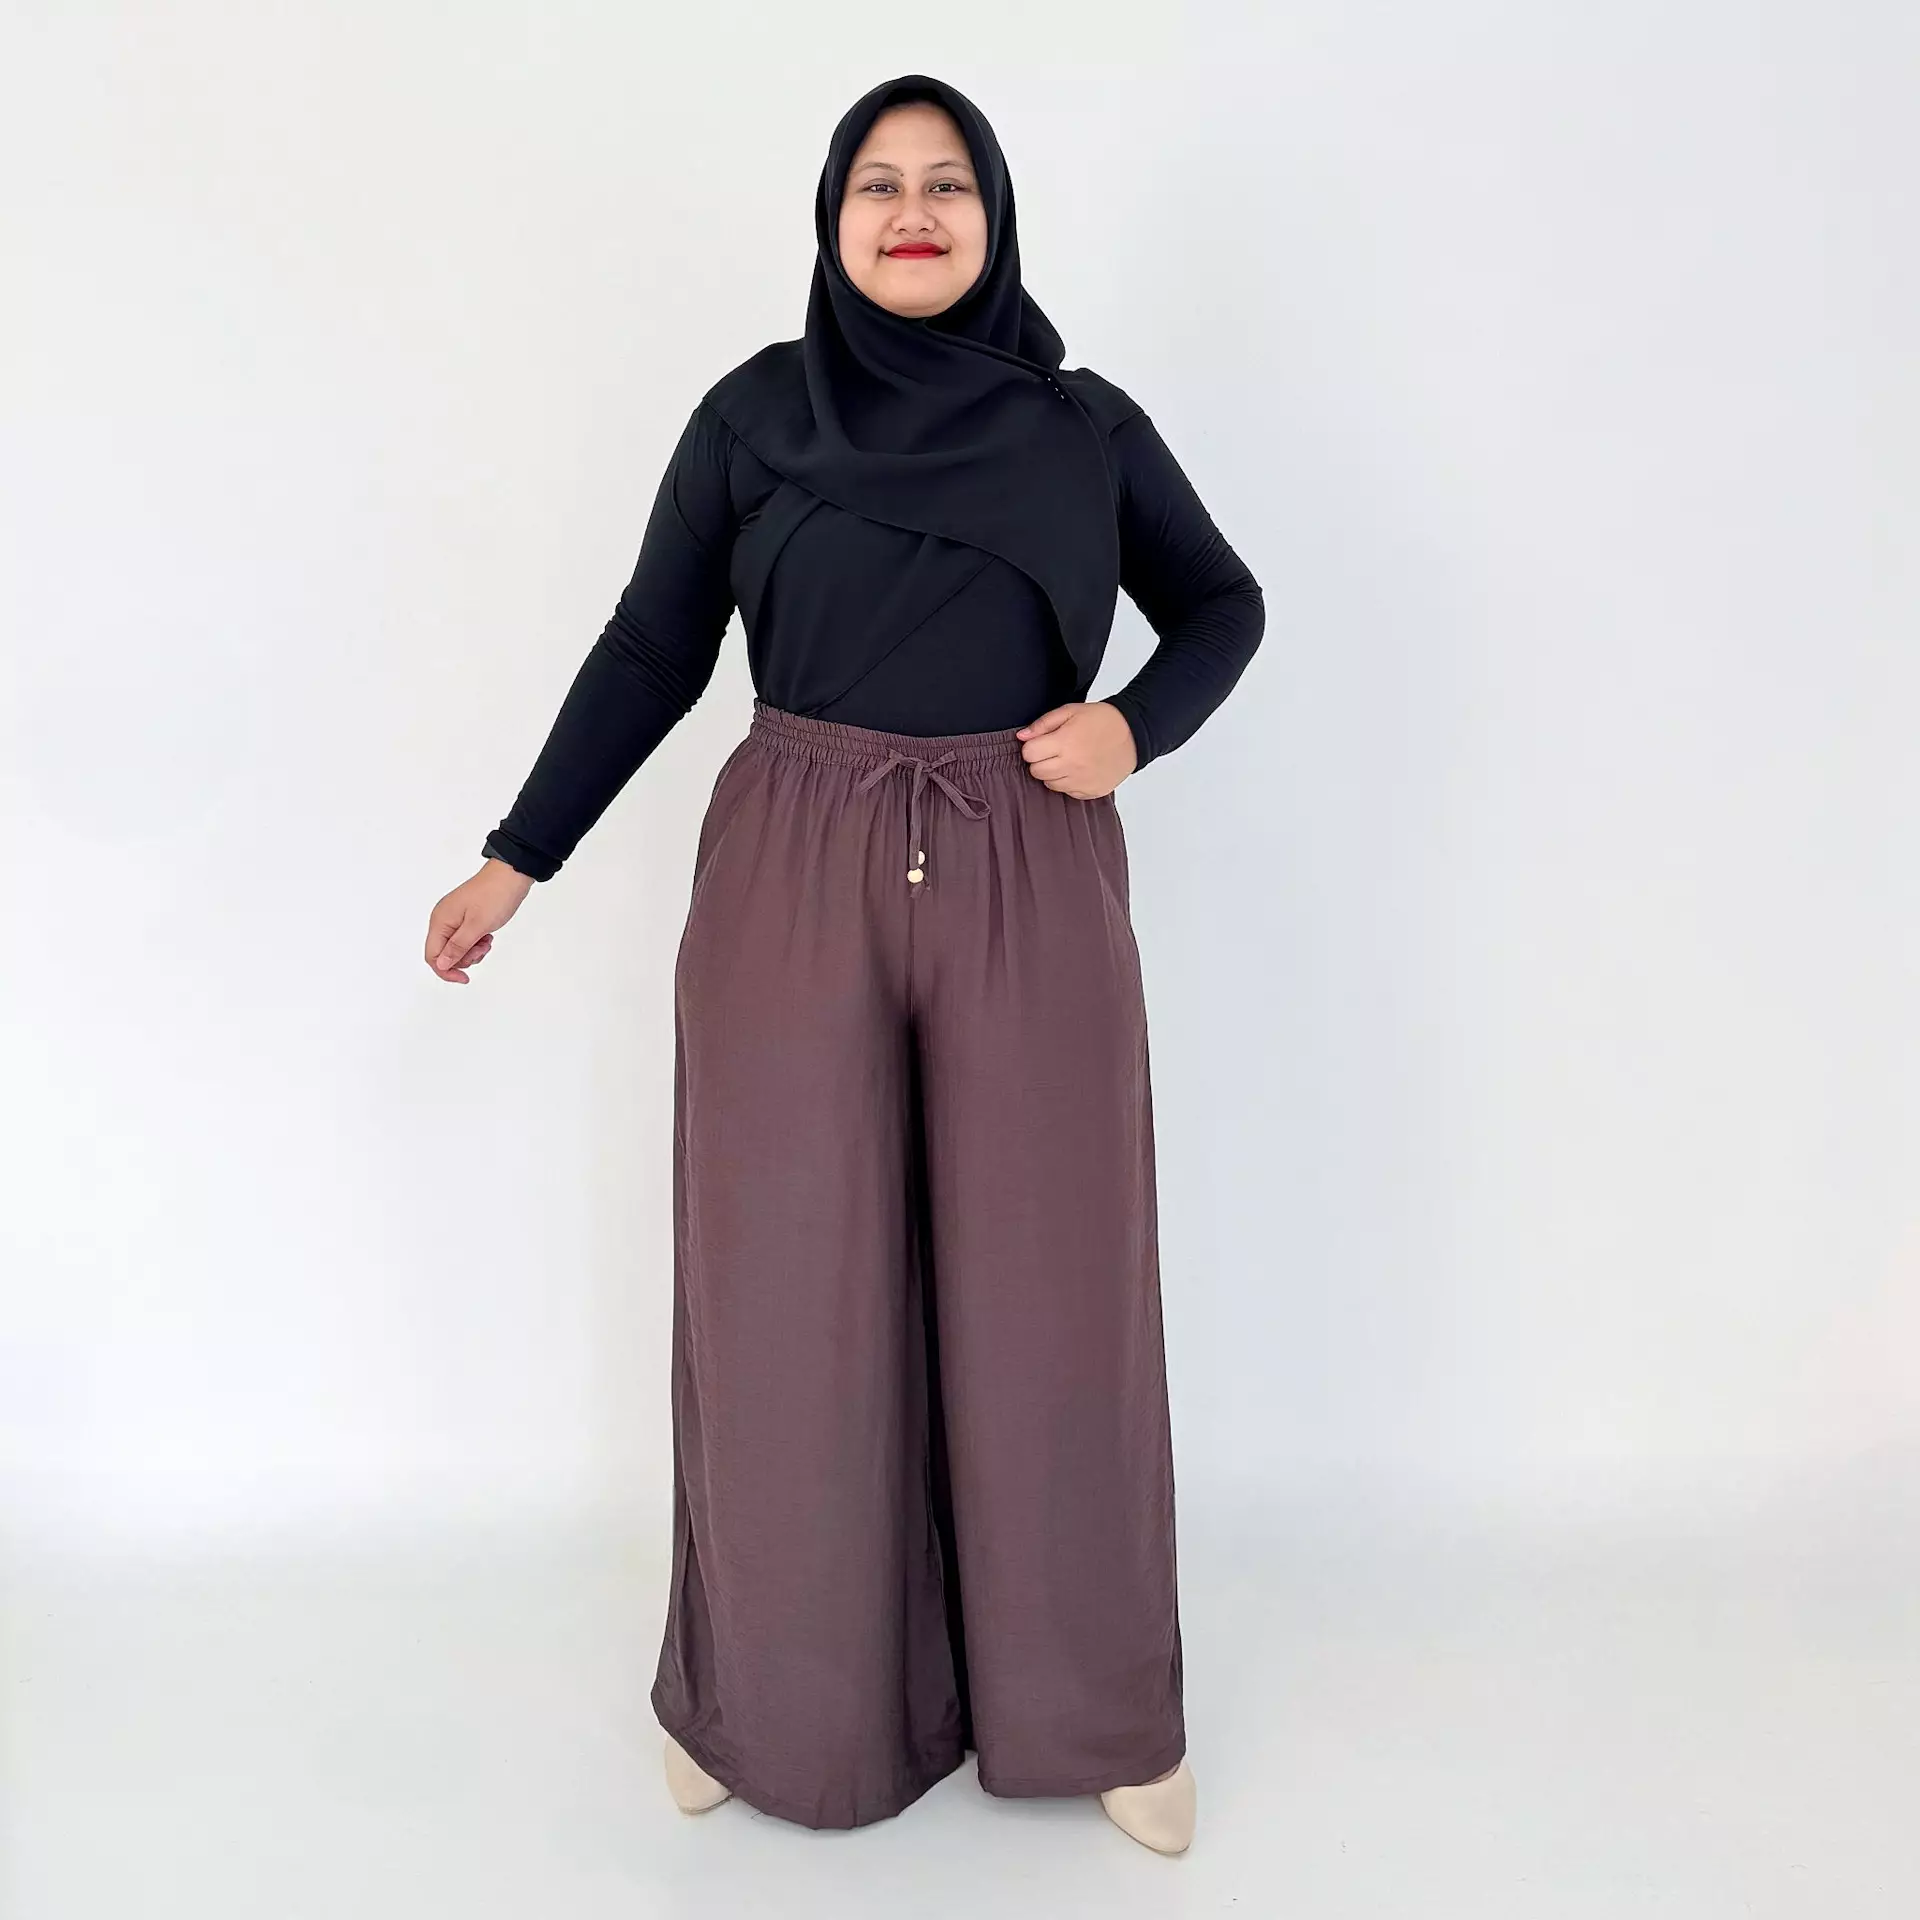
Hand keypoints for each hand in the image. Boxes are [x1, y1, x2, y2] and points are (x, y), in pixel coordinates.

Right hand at [425, 858, 533, 982]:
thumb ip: (457, 947)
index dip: (447, 971)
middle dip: (464, 958)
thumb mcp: (477, 926)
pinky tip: (488, 936)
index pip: (432, 956)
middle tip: (482, 948)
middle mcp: (443, 919)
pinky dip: (477, 942)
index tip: (465, 978)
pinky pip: (465, 939)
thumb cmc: (495, 896)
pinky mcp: (465, 917)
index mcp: (440, 921)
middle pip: (444, 954)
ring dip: (472, 951)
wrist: (511, 875)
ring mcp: (454, 918)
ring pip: (457, 948)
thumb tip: (441, 964)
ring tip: (487, 940)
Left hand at [1014, 701, 1137, 798]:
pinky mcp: (1091, 791)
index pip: (1029, 754)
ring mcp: (1082, 781)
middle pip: (1036, 772)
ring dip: (1053, 772)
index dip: (1032, 747)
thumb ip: (1043, 724)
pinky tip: (1078, 769)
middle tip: (1053, 751)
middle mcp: (1072, 765)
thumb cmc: (1103, 720)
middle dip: (1040, 760)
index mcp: (1065, 742)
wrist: (1133, 734)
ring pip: (1049, 784)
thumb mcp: (1071, 711)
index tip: (1041, 742)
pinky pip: (1067, 792)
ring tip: (1067, 759)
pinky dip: (1068, 782)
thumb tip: (1022, 737)